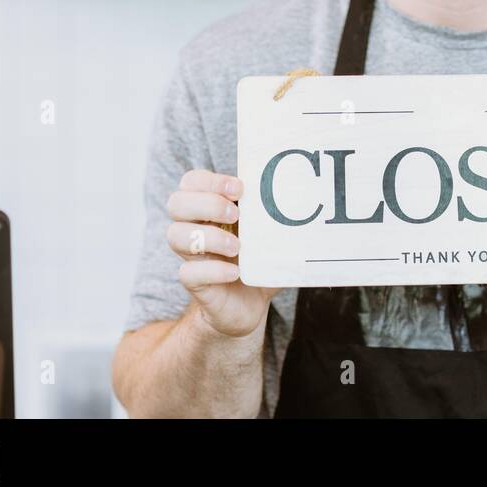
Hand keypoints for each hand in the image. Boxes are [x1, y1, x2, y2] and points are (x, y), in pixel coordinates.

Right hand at [166, 169, 279, 336]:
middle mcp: (194, 228)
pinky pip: (187, 272)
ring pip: (174, 235)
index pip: (192, 181)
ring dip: (209, 236)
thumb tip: (311, 197)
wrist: (248, 306)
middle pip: (176, 203)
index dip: (209, 180)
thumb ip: (279, 217)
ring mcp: (192, 256)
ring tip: (237, 246)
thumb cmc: (258, 262)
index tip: (240, 188)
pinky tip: (235, 272)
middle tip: (236, 213)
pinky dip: (213, 270)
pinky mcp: (195, 283)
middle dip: (206, 203)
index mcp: (209, 210)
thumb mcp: (269, 236)